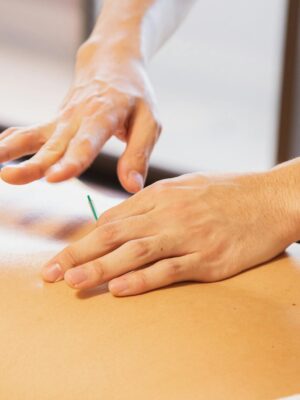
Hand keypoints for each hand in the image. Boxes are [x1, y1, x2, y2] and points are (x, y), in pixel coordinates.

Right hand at [0, 39, 160, 192]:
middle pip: (54, 145)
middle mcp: (78, 118)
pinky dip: (11, 141)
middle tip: (10, 177)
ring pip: (34, 137)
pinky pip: (29, 132)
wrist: (113, 63)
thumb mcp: (149, 122)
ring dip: (11, 150)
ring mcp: (62, 120)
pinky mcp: (54, 122)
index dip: (71, 161)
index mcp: (104, 116)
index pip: (86, 142)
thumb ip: (138, 155)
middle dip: (34, 164)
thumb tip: (132, 187)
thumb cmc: (135, 96)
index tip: (54, 178)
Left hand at [42, 170, 296, 295]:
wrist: (270, 199)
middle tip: (52, 271)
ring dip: (102, 268)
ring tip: (74, 282)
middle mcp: (170, 214)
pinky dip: (143, 279)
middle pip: (115, 234)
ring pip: (136, 252)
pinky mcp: (208, 258)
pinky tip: (121, 288)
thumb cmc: (227, 192)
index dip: (86, 237)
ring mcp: (189, 236)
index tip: (65, 254)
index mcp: (162, 194)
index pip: (114, 217)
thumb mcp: (186, 186)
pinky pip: (169, 269)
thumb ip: (154, 200)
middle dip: (80, 253)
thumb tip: (122, 217)